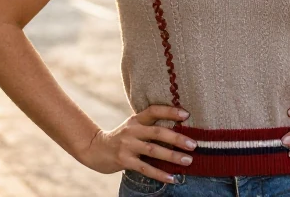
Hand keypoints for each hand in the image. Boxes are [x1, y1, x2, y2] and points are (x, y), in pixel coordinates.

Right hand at [77, 105, 195, 183]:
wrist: (96, 149)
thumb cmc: (122, 138)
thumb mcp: (133, 127)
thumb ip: (150, 126)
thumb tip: (179, 130)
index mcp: (136, 119)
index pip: (154, 111)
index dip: (170, 111)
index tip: (186, 114)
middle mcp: (132, 130)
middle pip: (157, 132)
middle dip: (177, 138)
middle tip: (194, 144)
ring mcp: (127, 146)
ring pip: (153, 151)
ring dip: (172, 156)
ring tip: (188, 161)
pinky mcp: (124, 161)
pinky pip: (145, 168)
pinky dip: (160, 174)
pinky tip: (172, 178)